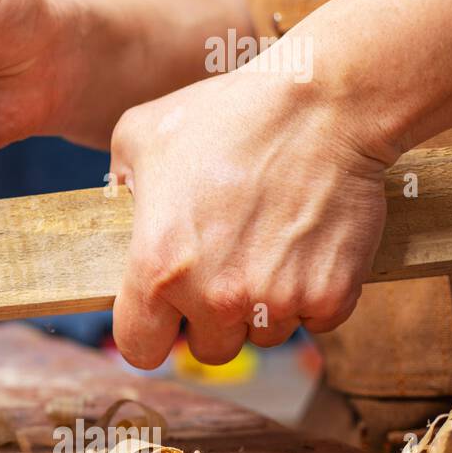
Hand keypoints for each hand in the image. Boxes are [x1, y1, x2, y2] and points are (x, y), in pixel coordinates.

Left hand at [108, 50, 390, 368]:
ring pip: (264, 335)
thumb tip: (120, 198)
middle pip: (209, 348)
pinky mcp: (331, 296)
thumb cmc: (226, 114)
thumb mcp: (141, 135)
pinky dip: (314, 294)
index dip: (150, 333)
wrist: (321, 104)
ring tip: (268, 246)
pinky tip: (307, 247)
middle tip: (225, 268)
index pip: (139, 348)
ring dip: (264, 305)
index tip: (164, 315)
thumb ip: (120, 179)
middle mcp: (214, 297)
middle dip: (213, 318)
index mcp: (157, 269)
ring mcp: (275, 301)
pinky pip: (316, 320)